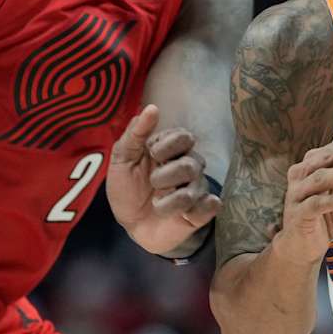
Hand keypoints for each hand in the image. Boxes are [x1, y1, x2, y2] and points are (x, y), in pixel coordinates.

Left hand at [107, 104, 222, 255]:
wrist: (131, 225)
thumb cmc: (128, 188)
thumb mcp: (121, 159)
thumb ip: (135, 133)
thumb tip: (151, 108)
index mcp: (171, 149)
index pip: (184, 137)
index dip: (167, 146)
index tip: (151, 155)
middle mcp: (188, 166)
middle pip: (192, 163)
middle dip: (166, 175)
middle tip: (152, 183)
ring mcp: (196, 189)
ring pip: (196, 188)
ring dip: (170, 200)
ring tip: (156, 204)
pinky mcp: (201, 211)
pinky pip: (211, 206)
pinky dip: (196, 210)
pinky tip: (182, 215)